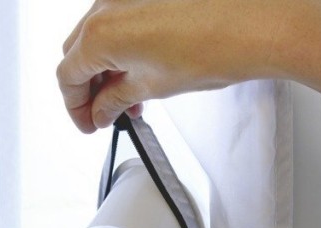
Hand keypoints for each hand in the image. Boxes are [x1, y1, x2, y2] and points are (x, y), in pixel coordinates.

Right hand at [56, 0, 320, 132]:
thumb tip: (101, 111)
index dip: (74, 107)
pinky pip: (118, 27)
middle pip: (78, 56)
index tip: (88, 124)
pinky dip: (121, 54)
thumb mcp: (152, 86)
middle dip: (87, 91)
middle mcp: (106, 8)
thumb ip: (117, 100)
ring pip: (98, 42)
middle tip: (103, 115)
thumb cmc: (210, 51)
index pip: (68, 76)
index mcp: (100, 34)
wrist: (252, 24)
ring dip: (105, 73)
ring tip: (127, 101)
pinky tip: (136, 75)